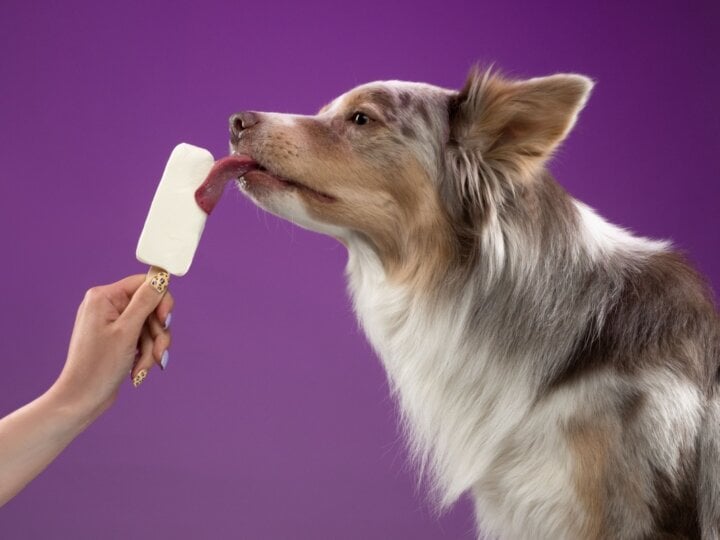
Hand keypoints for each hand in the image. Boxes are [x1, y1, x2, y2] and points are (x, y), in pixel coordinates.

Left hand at [49, 272, 173, 420]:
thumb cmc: (98, 366)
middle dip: (157, 333)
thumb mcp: (127, 331)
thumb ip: (146, 301)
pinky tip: (138, 370)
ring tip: (144, 367)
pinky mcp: (119, 339)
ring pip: (150, 326)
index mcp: (104, 297)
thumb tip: (161, 277)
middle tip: (158, 352)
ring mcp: (113, 323)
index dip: (160, 300)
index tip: (165, 320)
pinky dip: (145, 354)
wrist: (83, 399)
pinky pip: (143, 339)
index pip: (144, 284)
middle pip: (151, 308)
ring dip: (152, 348)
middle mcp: (108, 306)